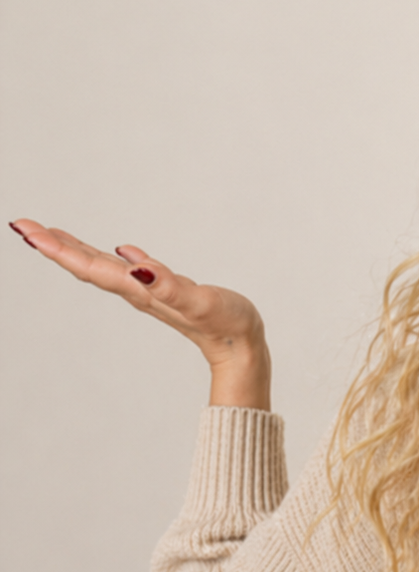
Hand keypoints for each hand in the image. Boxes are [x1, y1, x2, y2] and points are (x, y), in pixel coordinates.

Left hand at [10, 218, 271, 409]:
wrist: (240, 347)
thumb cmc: (225, 324)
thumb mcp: (199, 302)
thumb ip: (168, 286)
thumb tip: (136, 266)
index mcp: (139, 291)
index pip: (90, 267)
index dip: (57, 249)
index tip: (27, 230)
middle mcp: (137, 291)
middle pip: (87, 266)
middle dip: (54, 246)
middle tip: (23, 225)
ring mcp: (150, 293)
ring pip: (103, 268)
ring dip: (76, 251)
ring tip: (52, 235)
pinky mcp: (166, 292)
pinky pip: (131, 272)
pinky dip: (116, 260)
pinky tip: (119, 251)